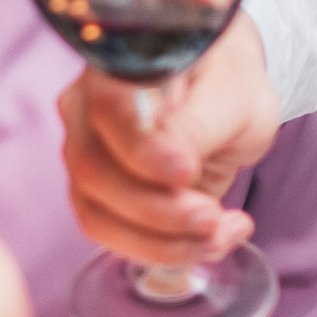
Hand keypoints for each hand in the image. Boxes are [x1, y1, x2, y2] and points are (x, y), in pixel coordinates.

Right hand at [58, 11, 279, 264]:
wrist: (226, 98)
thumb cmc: (226, 82)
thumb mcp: (231, 95)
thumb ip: (197, 124)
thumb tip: (171, 164)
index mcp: (115, 68)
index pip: (108, 111)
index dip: (142, 151)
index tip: (187, 171)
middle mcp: (85, 110)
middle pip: (95, 171)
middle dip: (158, 210)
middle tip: (213, 218)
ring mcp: (86, 153)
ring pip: (98, 214)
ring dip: (163, 241)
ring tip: (221, 233)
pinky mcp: (100, 195)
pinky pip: (114, 234)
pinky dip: (164, 249)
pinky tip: (209, 239)